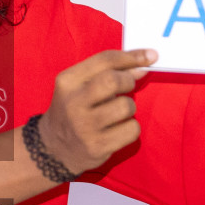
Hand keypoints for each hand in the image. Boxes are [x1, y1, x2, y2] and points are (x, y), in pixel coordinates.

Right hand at [38, 49, 156, 173]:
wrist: (53, 148)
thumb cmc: (73, 110)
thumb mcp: (80, 86)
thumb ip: (107, 73)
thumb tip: (142, 65)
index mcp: (68, 82)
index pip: (104, 60)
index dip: (132, 56)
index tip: (150, 56)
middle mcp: (73, 103)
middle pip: (113, 81)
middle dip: (128, 81)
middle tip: (127, 86)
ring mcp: (84, 127)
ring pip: (126, 106)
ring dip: (129, 107)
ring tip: (118, 113)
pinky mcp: (97, 147)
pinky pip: (132, 130)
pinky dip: (131, 128)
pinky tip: (119, 130)